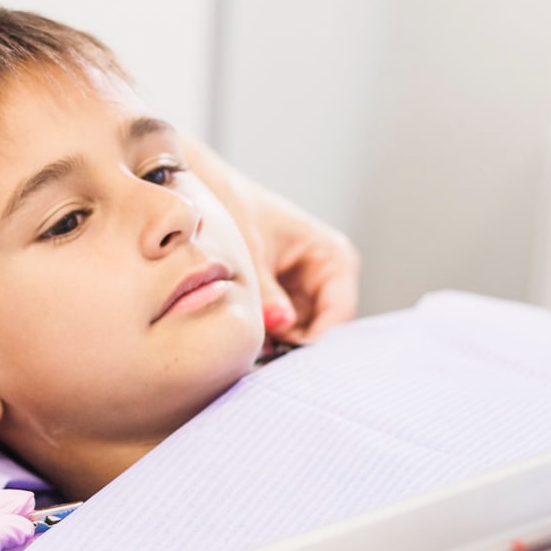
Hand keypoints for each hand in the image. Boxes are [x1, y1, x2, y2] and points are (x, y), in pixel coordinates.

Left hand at [239, 182, 360, 344]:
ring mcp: (306, 292)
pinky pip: (281, 330)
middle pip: (321, 330)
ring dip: (276, 344)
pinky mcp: (283, 301)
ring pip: (299, 335)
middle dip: (292, 346)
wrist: (212, 191)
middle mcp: (328, 278)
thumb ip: (265, 290)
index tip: (285, 359)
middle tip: (260, 358)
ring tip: (247, 346)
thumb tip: (280, 323)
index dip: (315, 341)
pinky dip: (265, 337)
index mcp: (333, 257)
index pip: (339, 313)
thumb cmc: (238, 207)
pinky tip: (244, 339)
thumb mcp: (251, 250)